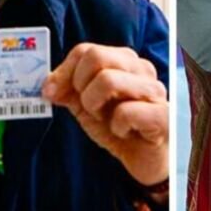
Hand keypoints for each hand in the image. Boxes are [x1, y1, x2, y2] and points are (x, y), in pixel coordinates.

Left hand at [43, 43, 167, 185]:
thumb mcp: (86, 106)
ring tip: (106, 120)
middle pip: (95, 56)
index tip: (53, 93)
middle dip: (79, 85)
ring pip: (108, 80)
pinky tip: (125, 133)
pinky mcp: (163, 116)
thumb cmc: (120, 128)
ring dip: (94, 106)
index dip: (63, 72)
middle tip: (88, 107)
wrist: (147, 160)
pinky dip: (116, 127)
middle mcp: (142, 69)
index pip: (85, 50)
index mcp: (124, 61)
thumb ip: (67, 91)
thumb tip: (47, 85)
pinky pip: (126, 112)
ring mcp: (155, 90)